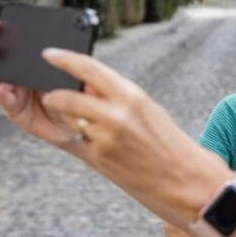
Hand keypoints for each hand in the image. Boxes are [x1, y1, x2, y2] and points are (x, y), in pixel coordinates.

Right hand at [0, 17, 82, 147]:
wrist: (83, 126)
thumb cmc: (82, 98)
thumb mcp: (84, 79)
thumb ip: (79, 67)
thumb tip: (74, 56)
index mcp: (36, 61)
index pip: (17, 42)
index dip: (1, 30)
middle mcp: (23, 75)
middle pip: (0, 58)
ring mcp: (18, 92)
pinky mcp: (18, 110)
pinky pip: (7, 102)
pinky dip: (2, 96)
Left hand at [39, 48, 232, 236]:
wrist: (186, 182)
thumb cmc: (171, 146)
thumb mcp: (149, 111)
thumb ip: (117, 98)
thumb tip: (87, 86)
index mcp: (132, 95)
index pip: (88, 68)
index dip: (64, 59)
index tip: (49, 54)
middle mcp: (116, 113)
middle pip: (66, 96)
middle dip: (55, 97)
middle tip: (51, 97)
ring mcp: (105, 137)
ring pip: (70, 121)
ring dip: (71, 122)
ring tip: (97, 131)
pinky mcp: (100, 158)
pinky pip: (80, 142)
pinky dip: (85, 142)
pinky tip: (108, 150)